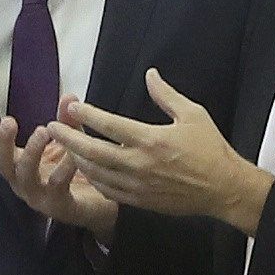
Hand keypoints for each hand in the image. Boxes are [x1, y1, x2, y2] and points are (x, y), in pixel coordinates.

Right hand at [0, 112, 114, 237]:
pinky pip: (57, 186)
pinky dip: (64, 168)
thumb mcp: (69, 144)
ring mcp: (39, 197)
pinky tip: (72, 154)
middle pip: (3, 164)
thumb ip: (66, 122)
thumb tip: (68, 97)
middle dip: (3, 142)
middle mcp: (24, 183)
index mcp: (21, 167)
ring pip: (25, 176)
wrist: (100, 206)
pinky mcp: (59, 206)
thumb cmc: (77, 176)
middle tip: (10, 121)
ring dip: (31, 152)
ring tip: (42, 131)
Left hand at [51, 71, 274, 234]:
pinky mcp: (138, 200)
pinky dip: (93, 179)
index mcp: (151, 140)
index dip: (87, 115)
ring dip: (77, 159)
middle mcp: (139, 164)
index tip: (71, 107)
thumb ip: (166, 95)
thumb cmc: (211, 149)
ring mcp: (137, 185)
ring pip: (95, 173)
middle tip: (52, 128)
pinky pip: (107, 190)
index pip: (110, 125)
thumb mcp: (193, 114)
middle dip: (68, 139)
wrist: (223, 189)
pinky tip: (87, 170)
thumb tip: (150, 74)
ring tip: (65, 147)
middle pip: (92, 152)